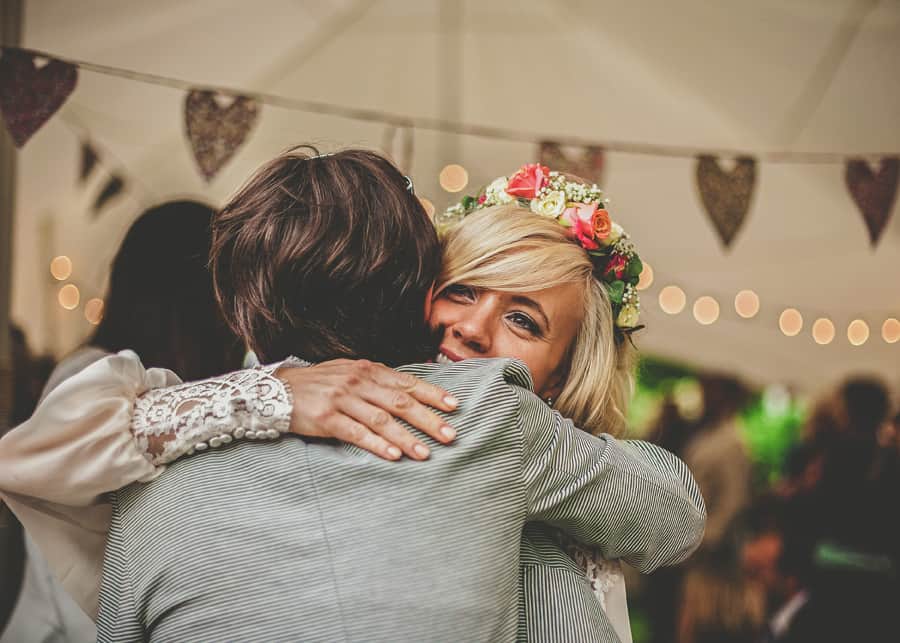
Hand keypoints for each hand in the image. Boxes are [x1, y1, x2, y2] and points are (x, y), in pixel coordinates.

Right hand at [275, 359, 458, 460]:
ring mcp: (342, 399)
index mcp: (368, 370)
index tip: (454, 406)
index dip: (432, 394)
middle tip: (450, 435)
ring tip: (426, 453)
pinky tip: (393, 456)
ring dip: (406, 438)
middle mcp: (358, 382)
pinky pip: (356, 433)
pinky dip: (376, 444)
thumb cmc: (320, 384)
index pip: (407, 383)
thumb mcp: (350, 373)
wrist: (279, 390)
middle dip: (428, 420)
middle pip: (400, 402)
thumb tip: (409, 390)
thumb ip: (377, 380)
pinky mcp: (326, 418)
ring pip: (381, 420)